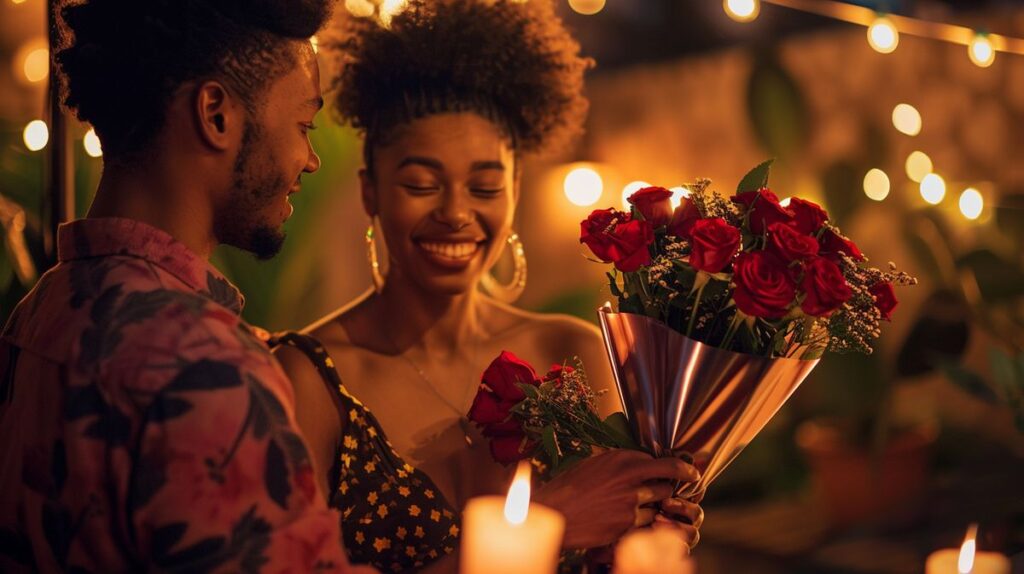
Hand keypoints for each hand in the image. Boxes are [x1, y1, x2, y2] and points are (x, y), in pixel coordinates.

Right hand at [533, 449, 699, 549]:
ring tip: (633, 507)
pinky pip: (646, 522)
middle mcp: (629, 477)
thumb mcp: (594, 464)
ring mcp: (630, 502)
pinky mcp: (627, 524)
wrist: (554, 513)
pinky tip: (624, 520)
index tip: (689, 473)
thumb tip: (640, 462)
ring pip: (659, 505)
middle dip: (666, 489)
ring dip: (653, 507)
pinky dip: (641, 523)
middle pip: (666, 483)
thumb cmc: (568, 487)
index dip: (676, 469)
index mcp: (621, 458)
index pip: (662, 462)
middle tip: (661, 492)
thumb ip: (619, 462)